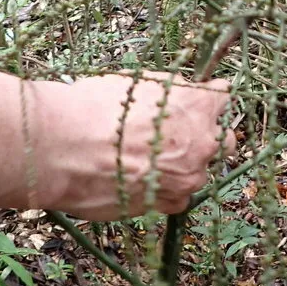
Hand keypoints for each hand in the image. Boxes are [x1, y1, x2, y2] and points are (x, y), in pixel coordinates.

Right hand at [37, 73, 234, 220]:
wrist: (62, 148)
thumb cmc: (94, 107)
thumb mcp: (138, 82)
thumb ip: (170, 90)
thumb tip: (181, 92)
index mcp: (198, 105)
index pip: (223, 96)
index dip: (207, 99)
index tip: (196, 101)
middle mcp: (202, 142)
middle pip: (224, 139)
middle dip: (206, 135)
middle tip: (177, 133)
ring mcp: (187, 177)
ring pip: (201, 171)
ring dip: (184, 166)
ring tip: (149, 160)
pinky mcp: (166, 203)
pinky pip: (179, 197)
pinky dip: (166, 190)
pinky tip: (142, 179)